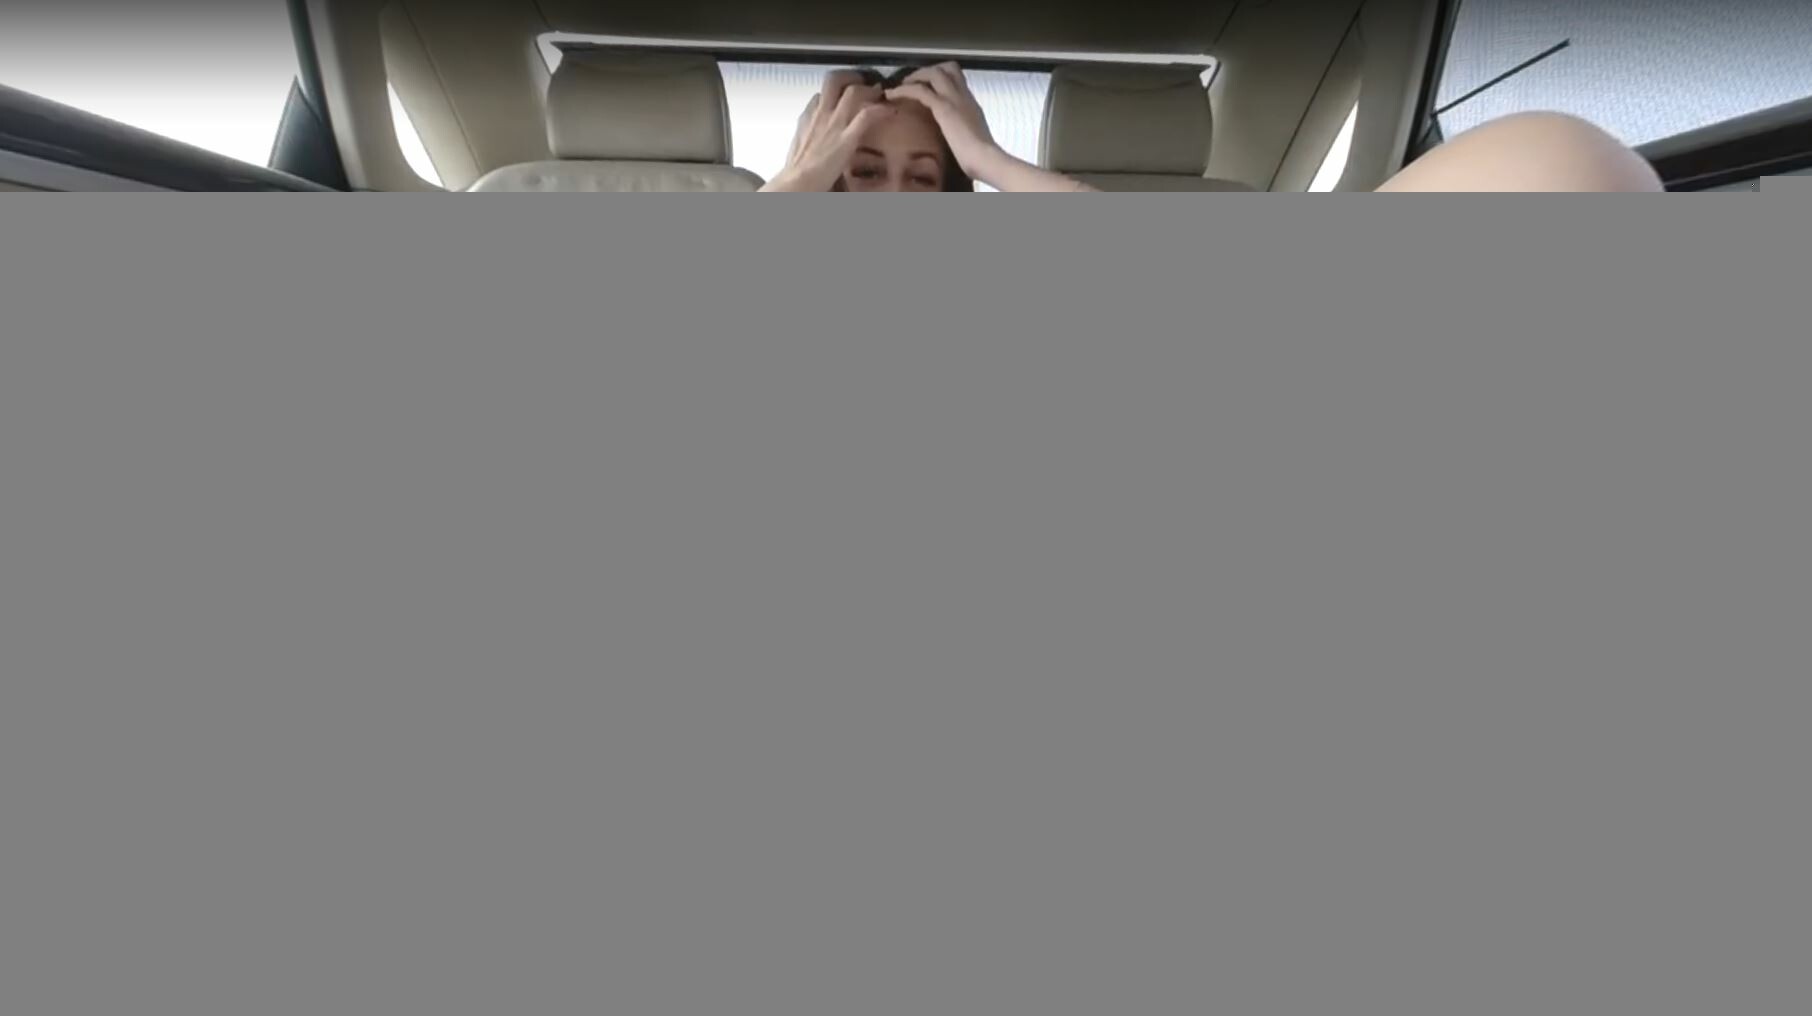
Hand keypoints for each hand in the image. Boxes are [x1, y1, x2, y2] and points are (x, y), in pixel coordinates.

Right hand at [762, 71, 892, 191]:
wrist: (797, 183)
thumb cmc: (797, 171)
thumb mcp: (799, 146)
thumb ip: (807, 135)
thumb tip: (813, 135)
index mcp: (808, 117)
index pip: (821, 93)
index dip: (836, 91)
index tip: (845, 96)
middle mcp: (821, 114)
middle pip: (834, 80)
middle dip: (852, 77)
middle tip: (865, 83)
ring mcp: (834, 124)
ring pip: (853, 91)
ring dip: (870, 90)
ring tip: (880, 95)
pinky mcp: (847, 137)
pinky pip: (867, 115)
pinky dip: (882, 110)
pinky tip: (891, 112)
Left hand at [884, 63, 1005, 180]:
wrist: (984, 157)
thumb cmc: (981, 156)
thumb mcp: (974, 136)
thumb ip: (964, 130)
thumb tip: (958, 138)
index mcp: (970, 102)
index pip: (958, 78)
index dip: (942, 77)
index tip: (928, 85)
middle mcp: (963, 95)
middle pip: (947, 68)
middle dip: (927, 71)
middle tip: (912, 82)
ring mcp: (953, 99)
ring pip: (934, 73)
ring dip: (915, 76)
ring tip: (900, 87)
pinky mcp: (942, 107)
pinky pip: (920, 90)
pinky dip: (904, 90)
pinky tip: (891, 95)